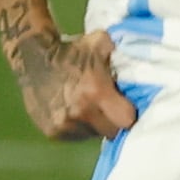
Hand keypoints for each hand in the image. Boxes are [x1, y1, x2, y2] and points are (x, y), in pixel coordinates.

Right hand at [5, 24, 132, 141]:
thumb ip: (123, 55)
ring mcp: (64, 124)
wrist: (33, 57)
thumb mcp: (101, 44)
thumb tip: (146, 59)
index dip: (130, 114)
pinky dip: (80, 128)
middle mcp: (80, 112)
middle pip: (112, 132)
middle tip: (112, 110)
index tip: (128, 108)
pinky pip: (76, 136)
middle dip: (115, 123)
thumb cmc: (73, 50)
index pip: (127, 119)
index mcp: (96, 92)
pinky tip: (77, 112)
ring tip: (92, 108)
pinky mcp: (52, 131)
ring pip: (94, 135)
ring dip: (96, 125)